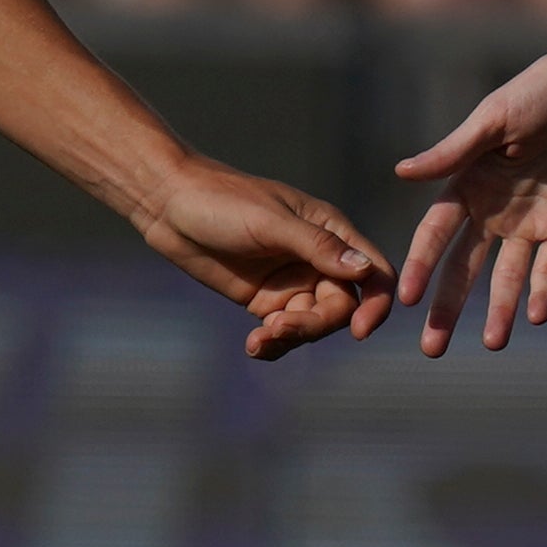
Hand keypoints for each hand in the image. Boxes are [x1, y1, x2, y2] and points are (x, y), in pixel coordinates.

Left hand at [131, 156, 395, 359]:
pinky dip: (274, 343)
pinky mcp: (265, 300)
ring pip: (312, 324)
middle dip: (315, 324)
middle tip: (279, 326)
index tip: (360, 331)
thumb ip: (317, 247)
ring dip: (290, 336)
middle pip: (342, 307)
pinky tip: (254, 346)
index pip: (374, 272)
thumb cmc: (222, 201)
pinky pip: (283, 331)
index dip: (377, 303)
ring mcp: (291, 282)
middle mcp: (317, 259)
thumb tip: (366, 271)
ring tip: (258, 339)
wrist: (169, 205)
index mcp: (330, 230)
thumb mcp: (270, 223)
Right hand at [394, 42, 546, 355]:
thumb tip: (401, 172)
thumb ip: (453, 151)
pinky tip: (537, 316)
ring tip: (493, 344)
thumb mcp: (495, 119)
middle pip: (464, 266)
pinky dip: (546, 290)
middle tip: (431, 349)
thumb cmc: (542, 90)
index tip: (403, 298)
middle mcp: (493, 208)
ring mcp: (530, 221)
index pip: (435, 232)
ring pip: (508, 276)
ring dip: (500, 310)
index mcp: (467, 180)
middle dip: (447, 306)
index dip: (419, 265)